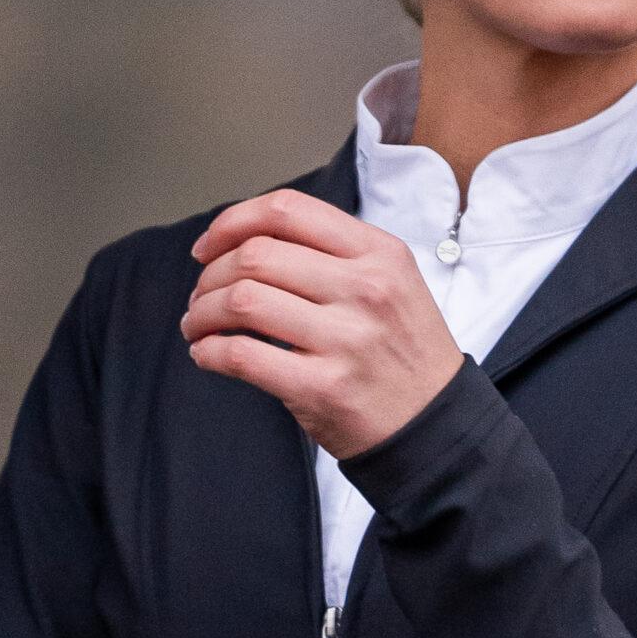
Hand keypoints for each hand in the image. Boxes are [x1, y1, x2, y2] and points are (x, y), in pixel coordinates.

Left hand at [182, 190, 464, 460]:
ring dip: (202, 312)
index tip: (209, 246)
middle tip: (202, 295)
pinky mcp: (323, 388)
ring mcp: (346, 339)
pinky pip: (241, 355)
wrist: (437, 426)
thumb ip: (332, 254)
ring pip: (241, 301)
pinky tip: (207, 353)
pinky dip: (209, 351)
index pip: (288, 211)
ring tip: (198, 324)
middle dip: (211, 274)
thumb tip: (245, 242)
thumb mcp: (392, 283)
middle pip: (256, 255)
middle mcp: (366, 289)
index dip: (232, 222)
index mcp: (380, 254)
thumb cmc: (404, 354)